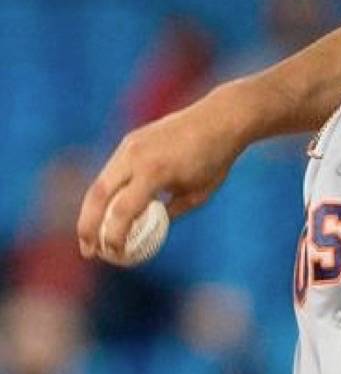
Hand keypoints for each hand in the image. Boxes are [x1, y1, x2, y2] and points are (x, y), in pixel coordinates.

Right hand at [77, 84, 249, 258]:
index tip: (114, 254)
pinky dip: (104, 194)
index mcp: (154, 172)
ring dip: (91, 212)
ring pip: (100, 183)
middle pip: (98, 196)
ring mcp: (129, 145)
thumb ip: (170, 212)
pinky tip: (104, 212)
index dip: (114, 236)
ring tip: (91, 237)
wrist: (220, 118)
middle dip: (88, 227)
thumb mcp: (197, 194)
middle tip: (88, 251)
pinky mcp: (130, 140)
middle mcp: (135, 156)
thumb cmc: (214, 160)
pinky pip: (110, 171)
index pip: (122, 211)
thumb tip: (148, 231)